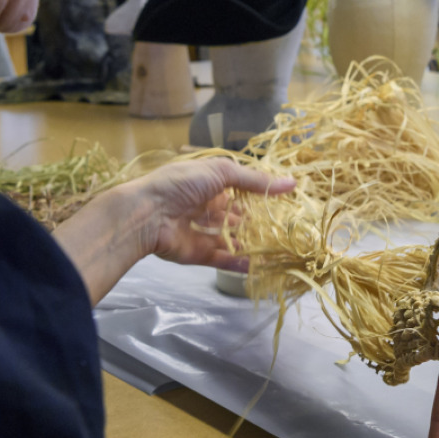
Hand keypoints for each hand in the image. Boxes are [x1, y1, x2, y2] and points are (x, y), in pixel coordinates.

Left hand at [125, 159, 293, 271]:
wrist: (146, 214)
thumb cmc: (181, 184)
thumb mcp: (220, 172)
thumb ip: (255, 180)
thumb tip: (291, 183)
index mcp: (209, 184)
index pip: (240, 190)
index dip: (260, 195)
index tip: (285, 201)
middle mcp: (206, 208)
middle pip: (237, 216)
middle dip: (257, 221)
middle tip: (283, 227)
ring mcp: (203, 232)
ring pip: (232, 239)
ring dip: (252, 244)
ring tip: (278, 248)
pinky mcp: (198, 254)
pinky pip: (223, 259)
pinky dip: (241, 263)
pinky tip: (261, 265)